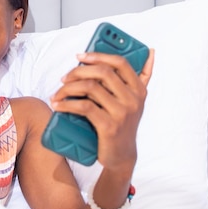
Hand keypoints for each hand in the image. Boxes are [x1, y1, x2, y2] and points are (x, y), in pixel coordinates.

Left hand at [50, 50, 154, 172]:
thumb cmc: (123, 124)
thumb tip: (150, 52)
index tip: (80, 56)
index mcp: (139, 89)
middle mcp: (133, 99)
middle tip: (64, 78)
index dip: (98, 55)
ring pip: (90, 88)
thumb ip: (142, 78)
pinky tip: (57, 105)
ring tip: (58, 94)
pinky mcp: (109, 126)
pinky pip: (84, 107)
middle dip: (78, 71)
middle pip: (102, 72)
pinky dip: (67, 104)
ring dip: (68, 88)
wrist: (121, 156)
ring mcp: (122, 113)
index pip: (120, 63)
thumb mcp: (135, 101)